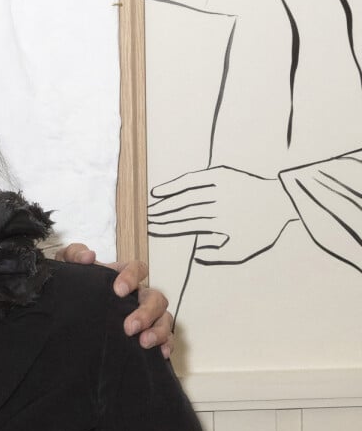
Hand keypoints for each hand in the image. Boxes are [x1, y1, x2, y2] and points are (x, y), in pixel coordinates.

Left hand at [54, 242, 173, 356]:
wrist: (69, 314)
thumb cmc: (76, 288)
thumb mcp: (68, 268)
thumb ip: (74, 255)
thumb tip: (89, 256)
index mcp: (123, 277)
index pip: (138, 268)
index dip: (132, 277)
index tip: (118, 290)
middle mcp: (139, 296)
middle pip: (156, 298)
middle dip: (146, 313)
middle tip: (129, 327)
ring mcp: (146, 316)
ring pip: (164, 318)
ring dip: (158, 331)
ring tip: (143, 342)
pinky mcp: (146, 334)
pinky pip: (166, 339)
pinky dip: (166, 344)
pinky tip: (160, 353)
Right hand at [148, 166, 297, 263]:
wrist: (285, 200)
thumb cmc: (264, 228)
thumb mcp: (245, 249)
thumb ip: (219, 256)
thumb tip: (196, 253)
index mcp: (221, 223)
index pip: (186, 225)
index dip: (167, 228)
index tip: (152, 229)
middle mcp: (216, 204)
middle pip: (182, 211)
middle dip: (162, 216)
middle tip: (146, 220)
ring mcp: (218, 187)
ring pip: (185, 196)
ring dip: (165, 204)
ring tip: (150, 209)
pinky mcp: (220, 174)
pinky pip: (193, 179)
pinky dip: (175, 184)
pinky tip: (160, 191)